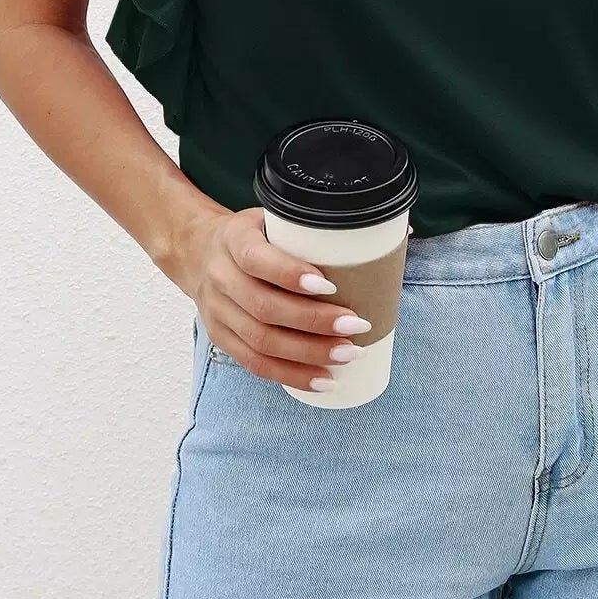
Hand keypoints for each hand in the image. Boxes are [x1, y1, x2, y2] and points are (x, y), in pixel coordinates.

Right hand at [172, 204, 379, 392]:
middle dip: (314, 322)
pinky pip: (255, 364)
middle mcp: (221, 277)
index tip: (330, 284)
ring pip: (261, 341)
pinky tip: (322, 380)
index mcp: (234, 240)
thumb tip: (399, 232)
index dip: (291, 274)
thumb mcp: (275, 218)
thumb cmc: (254, 235)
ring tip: (348, 355)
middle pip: (265, 307)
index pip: (258, 259)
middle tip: (356, 327)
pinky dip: (291, 376)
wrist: (198, 251)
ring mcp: (218, 312)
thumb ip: (324, 226)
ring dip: (307, 354)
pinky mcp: (222, 338)